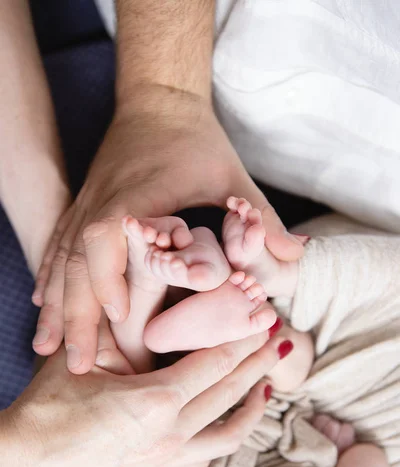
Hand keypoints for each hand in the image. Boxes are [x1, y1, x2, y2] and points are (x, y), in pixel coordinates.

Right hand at [2, 324, 285, 466]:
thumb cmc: (46, 409)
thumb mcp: (87, 359)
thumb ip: (121, 327)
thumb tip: (145, 294)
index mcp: (156, 400)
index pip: (216, 361)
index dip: (244, 337)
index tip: (265, 320)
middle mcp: (172, 435)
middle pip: (232, 392)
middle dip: (258, 363)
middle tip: (278, 342)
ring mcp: (167, 462)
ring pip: (230, 434)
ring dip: (253, 407)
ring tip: (267, 386)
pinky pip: (206, 457)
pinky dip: (224, 437)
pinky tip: (227, 424)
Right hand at [32, 87, 303, 372]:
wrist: (157, 100)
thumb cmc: (194, 140)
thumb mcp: (231, 176)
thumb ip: (261, 216)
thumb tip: (297, 253)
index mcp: (135, 204)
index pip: (106, 247)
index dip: (107, 286)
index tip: (115, 323)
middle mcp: (102, 208)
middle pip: (76, 267)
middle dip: (74, 317)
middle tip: (78, 365)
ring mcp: (87, 207)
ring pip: (60, 262)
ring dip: (55, 307)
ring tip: (44, 350)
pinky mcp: (83, 207)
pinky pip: (57, 247)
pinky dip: (49, 277)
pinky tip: (42, 302)